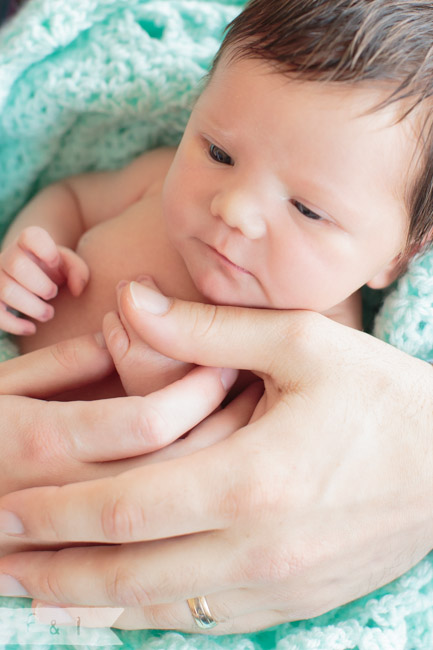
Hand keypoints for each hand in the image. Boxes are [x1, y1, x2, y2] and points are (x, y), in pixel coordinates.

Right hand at [0, 226, 89, 334]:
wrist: (34, 281)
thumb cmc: (52, 271)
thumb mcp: (68, 265)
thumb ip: (78, 271)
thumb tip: (77, 290)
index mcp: (28, 243)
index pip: (30, 235)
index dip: (45, 248)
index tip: (55, 262)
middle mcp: (7, 258)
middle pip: (17, 266)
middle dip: (41, 285)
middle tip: (53, 294)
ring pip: (7, 290)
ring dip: (33, 307)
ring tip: (48, 314)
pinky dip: (14, 325)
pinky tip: (31, 329)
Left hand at [0, 282, 431, 633]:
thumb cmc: (378, 396)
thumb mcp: (301, 344)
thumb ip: (208, 329)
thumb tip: (133, 302)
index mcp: (252, 478)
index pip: (124, 508)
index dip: (54, 513)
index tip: (5, 508)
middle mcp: (256, 548)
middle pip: (125, 572)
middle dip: (50, 568)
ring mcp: (273, 587)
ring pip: (156, 605)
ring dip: (86, 599)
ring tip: (33, 589)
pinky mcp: (289, 602)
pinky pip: (200, 618)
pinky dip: (146, 609)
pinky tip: (114, 599)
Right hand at [0, 326, 242, 558]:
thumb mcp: (5, 385)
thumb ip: (70, 362)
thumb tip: (138, 330)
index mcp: (38, 439)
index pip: (145, 420)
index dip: (195, 389)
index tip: (229, 362)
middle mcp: (57, 494)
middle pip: (168, 473)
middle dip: (223, 432)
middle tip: (259, 401)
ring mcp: (64, 540)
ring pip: (168, 522)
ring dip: (219, 478)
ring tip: (257, 442)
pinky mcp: (70, 568)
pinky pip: (149, 564)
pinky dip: (194, 534)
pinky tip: (224, 503)